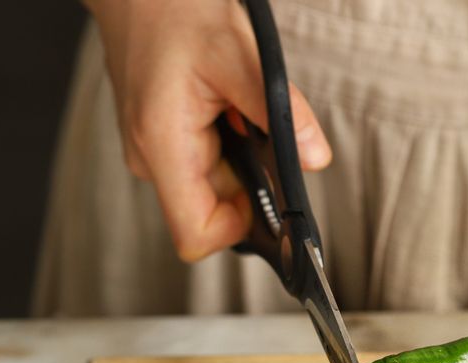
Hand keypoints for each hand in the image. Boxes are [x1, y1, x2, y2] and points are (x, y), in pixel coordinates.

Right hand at [87, 0, 330, 261]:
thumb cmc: (174, 6)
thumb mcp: (240, 53)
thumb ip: (281, 113)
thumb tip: (314, 159)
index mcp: (163, 146)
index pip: (196, 235)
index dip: (238, 229)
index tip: (264, 197)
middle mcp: (152, 160)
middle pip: (211, 214)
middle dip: (246, 185)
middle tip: (253, 133)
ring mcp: (155, 154)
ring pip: (212, 191)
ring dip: (239, 164)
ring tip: (236, 113)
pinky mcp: (164, 144)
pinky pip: (205, 168)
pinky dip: (228, 148)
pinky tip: (226, 112)